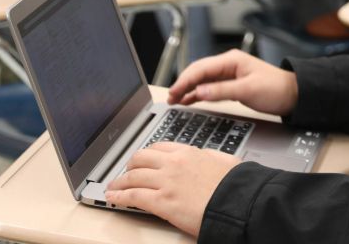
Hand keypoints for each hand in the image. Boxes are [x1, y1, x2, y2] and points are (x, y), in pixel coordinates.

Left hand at [105, 143, 238, 234]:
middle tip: (124, 173)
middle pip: (141, 159)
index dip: (146, 155)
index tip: (141, 161)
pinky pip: (133, 196)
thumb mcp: (223, 160)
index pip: (158, 147)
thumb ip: (209, 156)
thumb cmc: (233, 183)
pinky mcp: (162, 202)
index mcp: (188, 152)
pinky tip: (113, 199)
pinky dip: (119, 197)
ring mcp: (166, 182)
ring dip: (119, 183)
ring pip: (133, 177)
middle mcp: (174, 163)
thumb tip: (205, 157)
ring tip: (112, 188)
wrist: (236, 200)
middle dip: (129, 166)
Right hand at [167, 49, 298, 115]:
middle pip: (198, 72)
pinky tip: (189, 100)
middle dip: (182, 84)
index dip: (184, 80)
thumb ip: (221, 90)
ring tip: (174, 100)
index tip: (173, 93)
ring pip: (202, 80)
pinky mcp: (231, 84)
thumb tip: (198, 91)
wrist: (292, 95)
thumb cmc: (275, 88)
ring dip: (188, 89)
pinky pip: (209, 87)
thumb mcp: (247, 90)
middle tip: (170, 98)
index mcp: (231, 60)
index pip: (201, 68)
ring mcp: (229, 74)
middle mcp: (228, 64)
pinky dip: (198, 93)